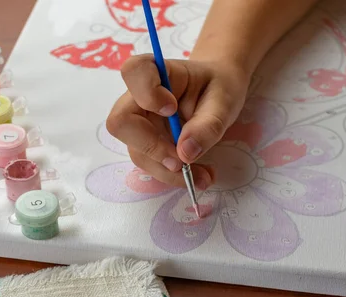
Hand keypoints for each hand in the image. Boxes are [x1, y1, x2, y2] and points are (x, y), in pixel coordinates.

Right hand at [106, 55, 249, 188]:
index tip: (172, 109)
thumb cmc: (218, 88)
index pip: (133, 72)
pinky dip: (172, 175)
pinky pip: (150, 164)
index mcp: (157, 72)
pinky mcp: (146, 145)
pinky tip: (198, 175)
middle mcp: (138, 98)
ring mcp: (139, 124)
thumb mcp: (224, 101)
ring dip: (167, 170)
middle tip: (183, 160)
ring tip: (203, 175)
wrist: (217, 95)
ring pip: (137, 152)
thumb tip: (185, 153)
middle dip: (151, 147)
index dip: (147, 93)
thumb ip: (208, 124)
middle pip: (121, 123)